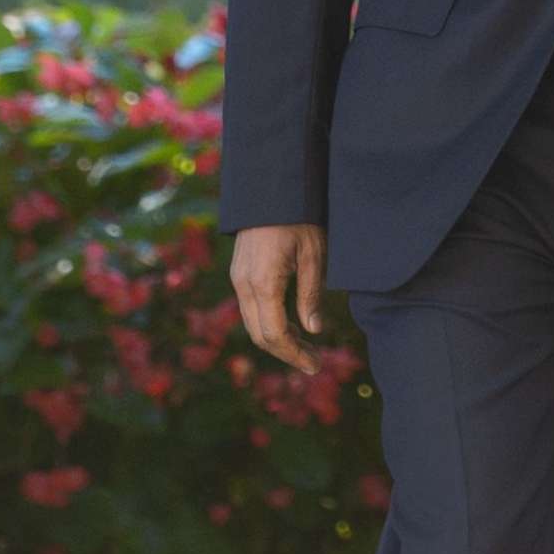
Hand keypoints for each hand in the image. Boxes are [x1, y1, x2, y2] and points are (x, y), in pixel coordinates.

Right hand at [230, 223, 328, 371]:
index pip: (275, 335)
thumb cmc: (297, 218)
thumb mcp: (313, 255)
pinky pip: (250, 309)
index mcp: (264, 283)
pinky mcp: (238, 272)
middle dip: (287, 353)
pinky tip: (290, 323)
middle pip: (260, 336)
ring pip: (253, 324)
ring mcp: (238, 278)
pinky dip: (269, 324)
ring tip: (306, 345)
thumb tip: (314, 330)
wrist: (270, 187)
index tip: (315, 366)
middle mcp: (244, 284)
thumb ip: (311, 295)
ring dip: (277, 340)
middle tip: (314, 361)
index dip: (295, 355)